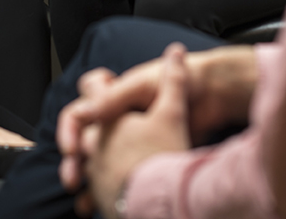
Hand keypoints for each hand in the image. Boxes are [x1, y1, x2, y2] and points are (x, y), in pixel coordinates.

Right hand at [56, 45, 257, 200]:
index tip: (74, 148)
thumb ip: (114, 97)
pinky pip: (121, 179)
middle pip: (83, 144)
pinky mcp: (147, 158)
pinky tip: (101, 205)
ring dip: (88, 181)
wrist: (215, 94)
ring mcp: (131, 141)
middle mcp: (118, 121)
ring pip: (97, 165)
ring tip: (84, 200)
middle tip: (73, 179)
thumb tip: (87, 114)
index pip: (79, 114)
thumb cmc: (183, 80)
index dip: (69, 129)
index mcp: (114, 101)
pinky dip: (108, 193)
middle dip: (73, 163)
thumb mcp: (142, 86)